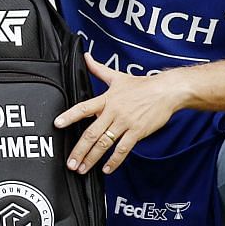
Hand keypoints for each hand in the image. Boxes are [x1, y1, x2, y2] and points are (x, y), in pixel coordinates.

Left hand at [54, 55, 180, 173]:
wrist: (167, 91)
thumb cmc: (142, 85)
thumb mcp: (117, 76)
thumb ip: (99, 69)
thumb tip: (85, 56)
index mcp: (106, 99)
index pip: (83, 108)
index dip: (69, 115)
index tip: (57, 124)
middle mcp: (113, 112)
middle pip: (91, 133)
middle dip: (79, 150)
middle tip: (70, 162)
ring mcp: (125, 123)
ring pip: (104, 144)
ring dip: (92, 158)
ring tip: (83, 169)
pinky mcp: (137, 132)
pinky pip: (123, 149)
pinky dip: (114, 161)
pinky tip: (106, 169)